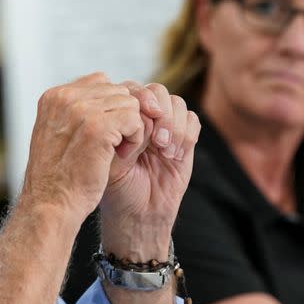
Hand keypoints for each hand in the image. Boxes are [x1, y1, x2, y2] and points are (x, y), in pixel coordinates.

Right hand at [18, 73, 146, 222]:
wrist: (52, 205)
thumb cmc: (58, 177)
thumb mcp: (57, 134)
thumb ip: (74, 112)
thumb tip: (104, 96)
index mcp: (54, 97)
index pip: (100, 82)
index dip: (111, 107)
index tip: (105, 133)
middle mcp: (65, 97)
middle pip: (118, 91)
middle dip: (122, 117)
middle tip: (111, 145)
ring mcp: (81, 110)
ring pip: (129, 103)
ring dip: (130, 128)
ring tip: (114, 151)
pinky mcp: (98, 127)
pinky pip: (135, 119)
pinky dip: (135, 139)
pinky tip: (120, 155)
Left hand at [100, 83, 199, 259]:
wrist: (138, 214)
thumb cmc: (117, 189)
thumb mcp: (111, 160)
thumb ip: (122, 134)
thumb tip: (138, 114)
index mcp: (119, 116)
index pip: (131, 89)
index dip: (141, 98)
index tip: (146, 114)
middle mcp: (142, 117)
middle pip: (157, 91)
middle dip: (161, 111)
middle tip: (158, 138)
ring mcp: (164, 127)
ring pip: (177, 104)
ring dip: (174, 125)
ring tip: (165, 150)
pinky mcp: (183, 140)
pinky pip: (193, 121)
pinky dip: (186, 134)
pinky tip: (174, 155)